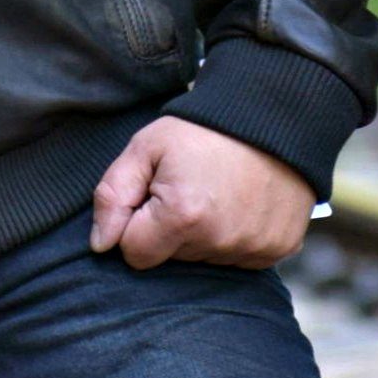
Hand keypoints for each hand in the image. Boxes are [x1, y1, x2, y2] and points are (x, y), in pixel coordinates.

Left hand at [88, 117, 314, 270]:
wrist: (270, 118)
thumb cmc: (202, 131)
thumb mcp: (145, 148)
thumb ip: (113, 195)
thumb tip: (101, 244)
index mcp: (182, 216)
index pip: (134, 253)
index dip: (136, 224)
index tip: (153, 196)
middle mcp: (219, 241)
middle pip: (170, 258)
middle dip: (168, 228)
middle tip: (187, 188)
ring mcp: (252, 249)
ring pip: (203, 259)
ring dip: (201, 234)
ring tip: (214, 193)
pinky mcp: (276, 250)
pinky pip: (237, 258)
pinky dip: (232, 236)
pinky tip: (238, 205)